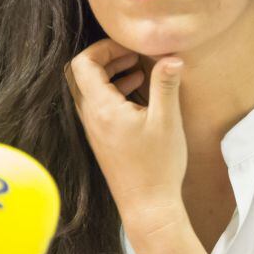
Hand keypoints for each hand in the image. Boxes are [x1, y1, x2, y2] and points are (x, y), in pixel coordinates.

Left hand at [64, 39, 187, 227]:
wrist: (148, 207)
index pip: (84, 64)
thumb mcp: (167, 121)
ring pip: (90, 91)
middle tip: (132, 54)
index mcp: (102, 109)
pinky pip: (98, 107)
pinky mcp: (102, 140)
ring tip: (138, 70)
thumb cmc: (157, 166)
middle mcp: (91, 118)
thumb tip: (172, 57)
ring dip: (111, 75)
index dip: (102, 48)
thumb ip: (166, 85)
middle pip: (82, 75)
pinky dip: (113, 92)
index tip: (128, 46)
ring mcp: (94, 130)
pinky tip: (138, 95)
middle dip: (106, 58)